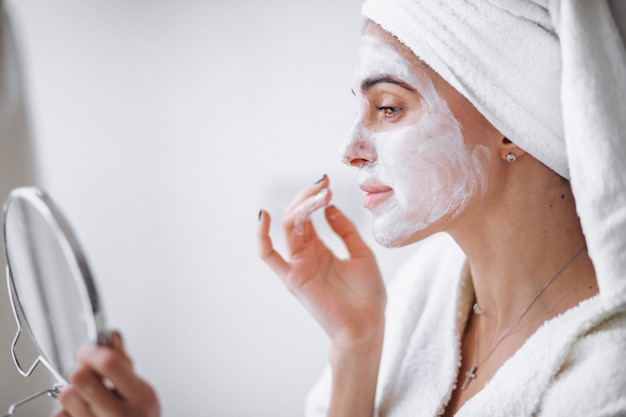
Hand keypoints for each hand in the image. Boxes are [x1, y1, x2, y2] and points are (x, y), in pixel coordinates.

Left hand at [53, 332, 159, 416]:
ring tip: (84, 395)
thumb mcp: (140, 389)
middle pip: (81, 378)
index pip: (109, 363)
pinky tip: (80, 410)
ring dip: (73, 391)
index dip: (92, 351)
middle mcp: (121, 414)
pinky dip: (66, 410)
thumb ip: (124, 362)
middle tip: (85, 371)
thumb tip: (111, 336)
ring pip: (67, 395)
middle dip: (80, 369)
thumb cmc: (138, 416)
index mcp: (140, 396)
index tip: (87, 351)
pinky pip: (60, 414)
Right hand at [258, 175, 385, 350]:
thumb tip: (330, 207)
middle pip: (298, 217)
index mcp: (320, 249)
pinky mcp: (293, 278)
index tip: (327, 181)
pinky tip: (264, 216)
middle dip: (308, 197)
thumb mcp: (362, 253)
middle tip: (323, 184)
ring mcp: (297, 265)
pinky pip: (269, 256)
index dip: (315, 197)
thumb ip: (345, 230)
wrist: (367, 326)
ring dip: (301, 207)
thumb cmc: (367, 295)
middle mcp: (306, 255)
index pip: (310, 216)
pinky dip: (261, 237)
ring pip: (289, 227)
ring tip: (319, 194)